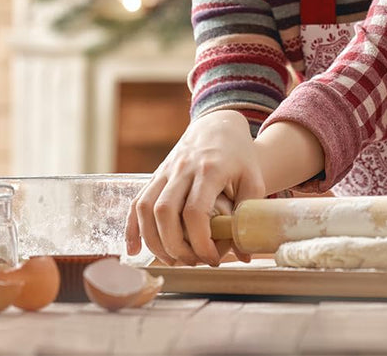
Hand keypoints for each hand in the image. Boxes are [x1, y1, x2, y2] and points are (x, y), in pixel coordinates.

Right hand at [124, 110, 265, 266]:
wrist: (218, 125)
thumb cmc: (239, 155)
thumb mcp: (254, 179)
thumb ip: (250, 213)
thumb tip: (246, 255)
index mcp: (210, 170)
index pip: (195, 211)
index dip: (200, 241)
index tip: (212, 258)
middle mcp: (183, 169)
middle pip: (165, 212)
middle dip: (174, 246)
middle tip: (192, 261)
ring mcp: (166, 171)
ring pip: (146, 208)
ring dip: (153, 240)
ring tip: (172, 260)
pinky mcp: (155, 175)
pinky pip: (137, 201)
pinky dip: (132, 227)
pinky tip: (135, 249)